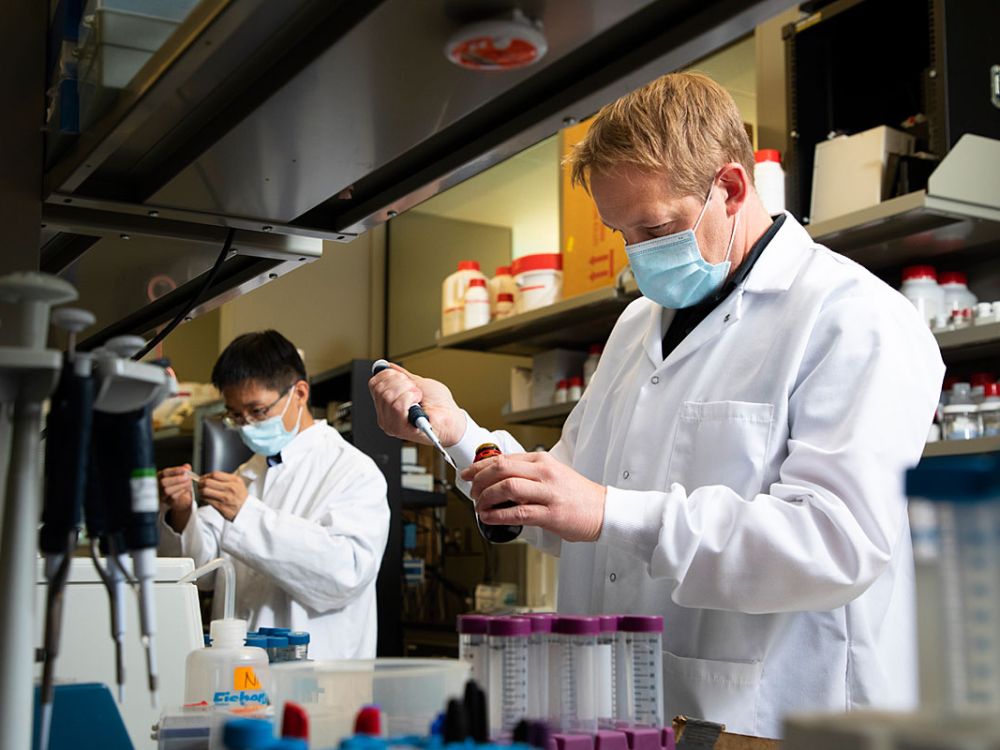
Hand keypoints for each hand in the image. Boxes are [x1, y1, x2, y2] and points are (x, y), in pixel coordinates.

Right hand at [159, 464, 193, 532]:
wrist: (180, 497)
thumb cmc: (178, 483)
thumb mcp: (181, 475)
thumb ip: (184, 469)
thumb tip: (187, 467)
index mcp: (160, 476)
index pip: (165, 472)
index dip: (175, 470)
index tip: (185, 470)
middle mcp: (158, 485)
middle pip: (163, 482)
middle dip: (177, 479)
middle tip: (188, 477)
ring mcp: (161, 494)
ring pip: (167, 490)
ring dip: (181, 486)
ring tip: (189, 483)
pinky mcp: (167, 501)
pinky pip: (173, 497)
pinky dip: (181, 491)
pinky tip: (186, 489)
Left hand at [199, 471, 248, 521]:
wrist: (246, 511)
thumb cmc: (241, 497)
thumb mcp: (238, 484)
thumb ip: (226, 479)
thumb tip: (210, 477)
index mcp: (234, 481)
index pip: (215, 474)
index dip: (206, 475)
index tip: (204, 478)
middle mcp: (230, 488)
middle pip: (208, 482)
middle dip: (200, 483)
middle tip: (200, 485)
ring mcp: (225, 498)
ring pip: (205, 491)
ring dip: (200, 491)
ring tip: (201, 492)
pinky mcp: (221, 507)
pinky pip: (207, 500)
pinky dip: (203, 498)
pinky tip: (205, 498)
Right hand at [369, 363, 464, 446]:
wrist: (452, 418)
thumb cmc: (439, 405)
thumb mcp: (418, 383)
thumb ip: (401, 376)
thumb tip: (387, 366)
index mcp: (387, 405)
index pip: (374, 384)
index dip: (389, 375)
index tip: (405, 379)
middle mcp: (386, 415)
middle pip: (381, 389)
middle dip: (401, 382)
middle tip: (415, 390)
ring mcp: (391, 423)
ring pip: (389, 396)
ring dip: (409, 391)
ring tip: (418, 397)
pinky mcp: (400, 429)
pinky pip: (397, 406)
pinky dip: (411, 398)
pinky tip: (419, 403)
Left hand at [461, 452, 606, 541]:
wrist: (603, 510)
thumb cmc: (577, 495)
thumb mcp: (553, 473)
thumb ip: (529, 472)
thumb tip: (499, 477)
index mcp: (542, 460)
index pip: (504, 458)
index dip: (480, 466)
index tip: (468, 473)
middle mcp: (544, 473)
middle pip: (501, 469)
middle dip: (479, 480)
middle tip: (471, 490)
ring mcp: (548, 493)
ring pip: (507, 488)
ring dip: (486, 497)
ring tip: (479, 505)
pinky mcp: (550, 514)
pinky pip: (518, 513)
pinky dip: (498, 516)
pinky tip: (489, 518)